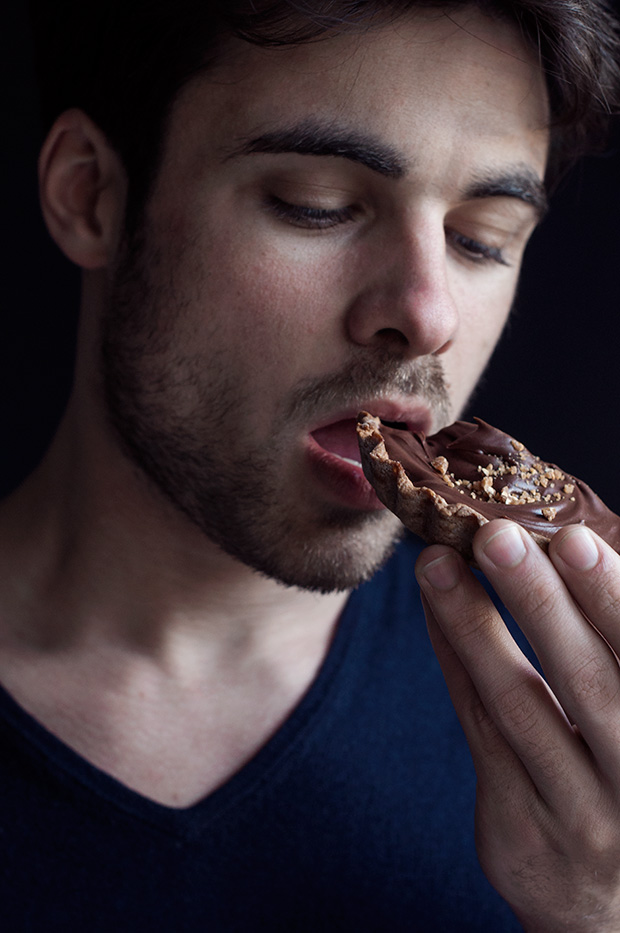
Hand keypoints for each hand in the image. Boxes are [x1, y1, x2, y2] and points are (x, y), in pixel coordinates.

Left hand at [415, 520, 619, 932]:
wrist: (610, 910)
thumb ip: (617, 656)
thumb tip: (581, 551)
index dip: (612, 600)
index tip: (574, 539)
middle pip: (586, 684)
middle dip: (540, 603)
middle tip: (496, 535)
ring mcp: (577, 815)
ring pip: (517, 706)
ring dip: (473, 626)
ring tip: (436, 564)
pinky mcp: (518, 828)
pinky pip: (479, 731)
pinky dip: (456, 663)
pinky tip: (436, 611)